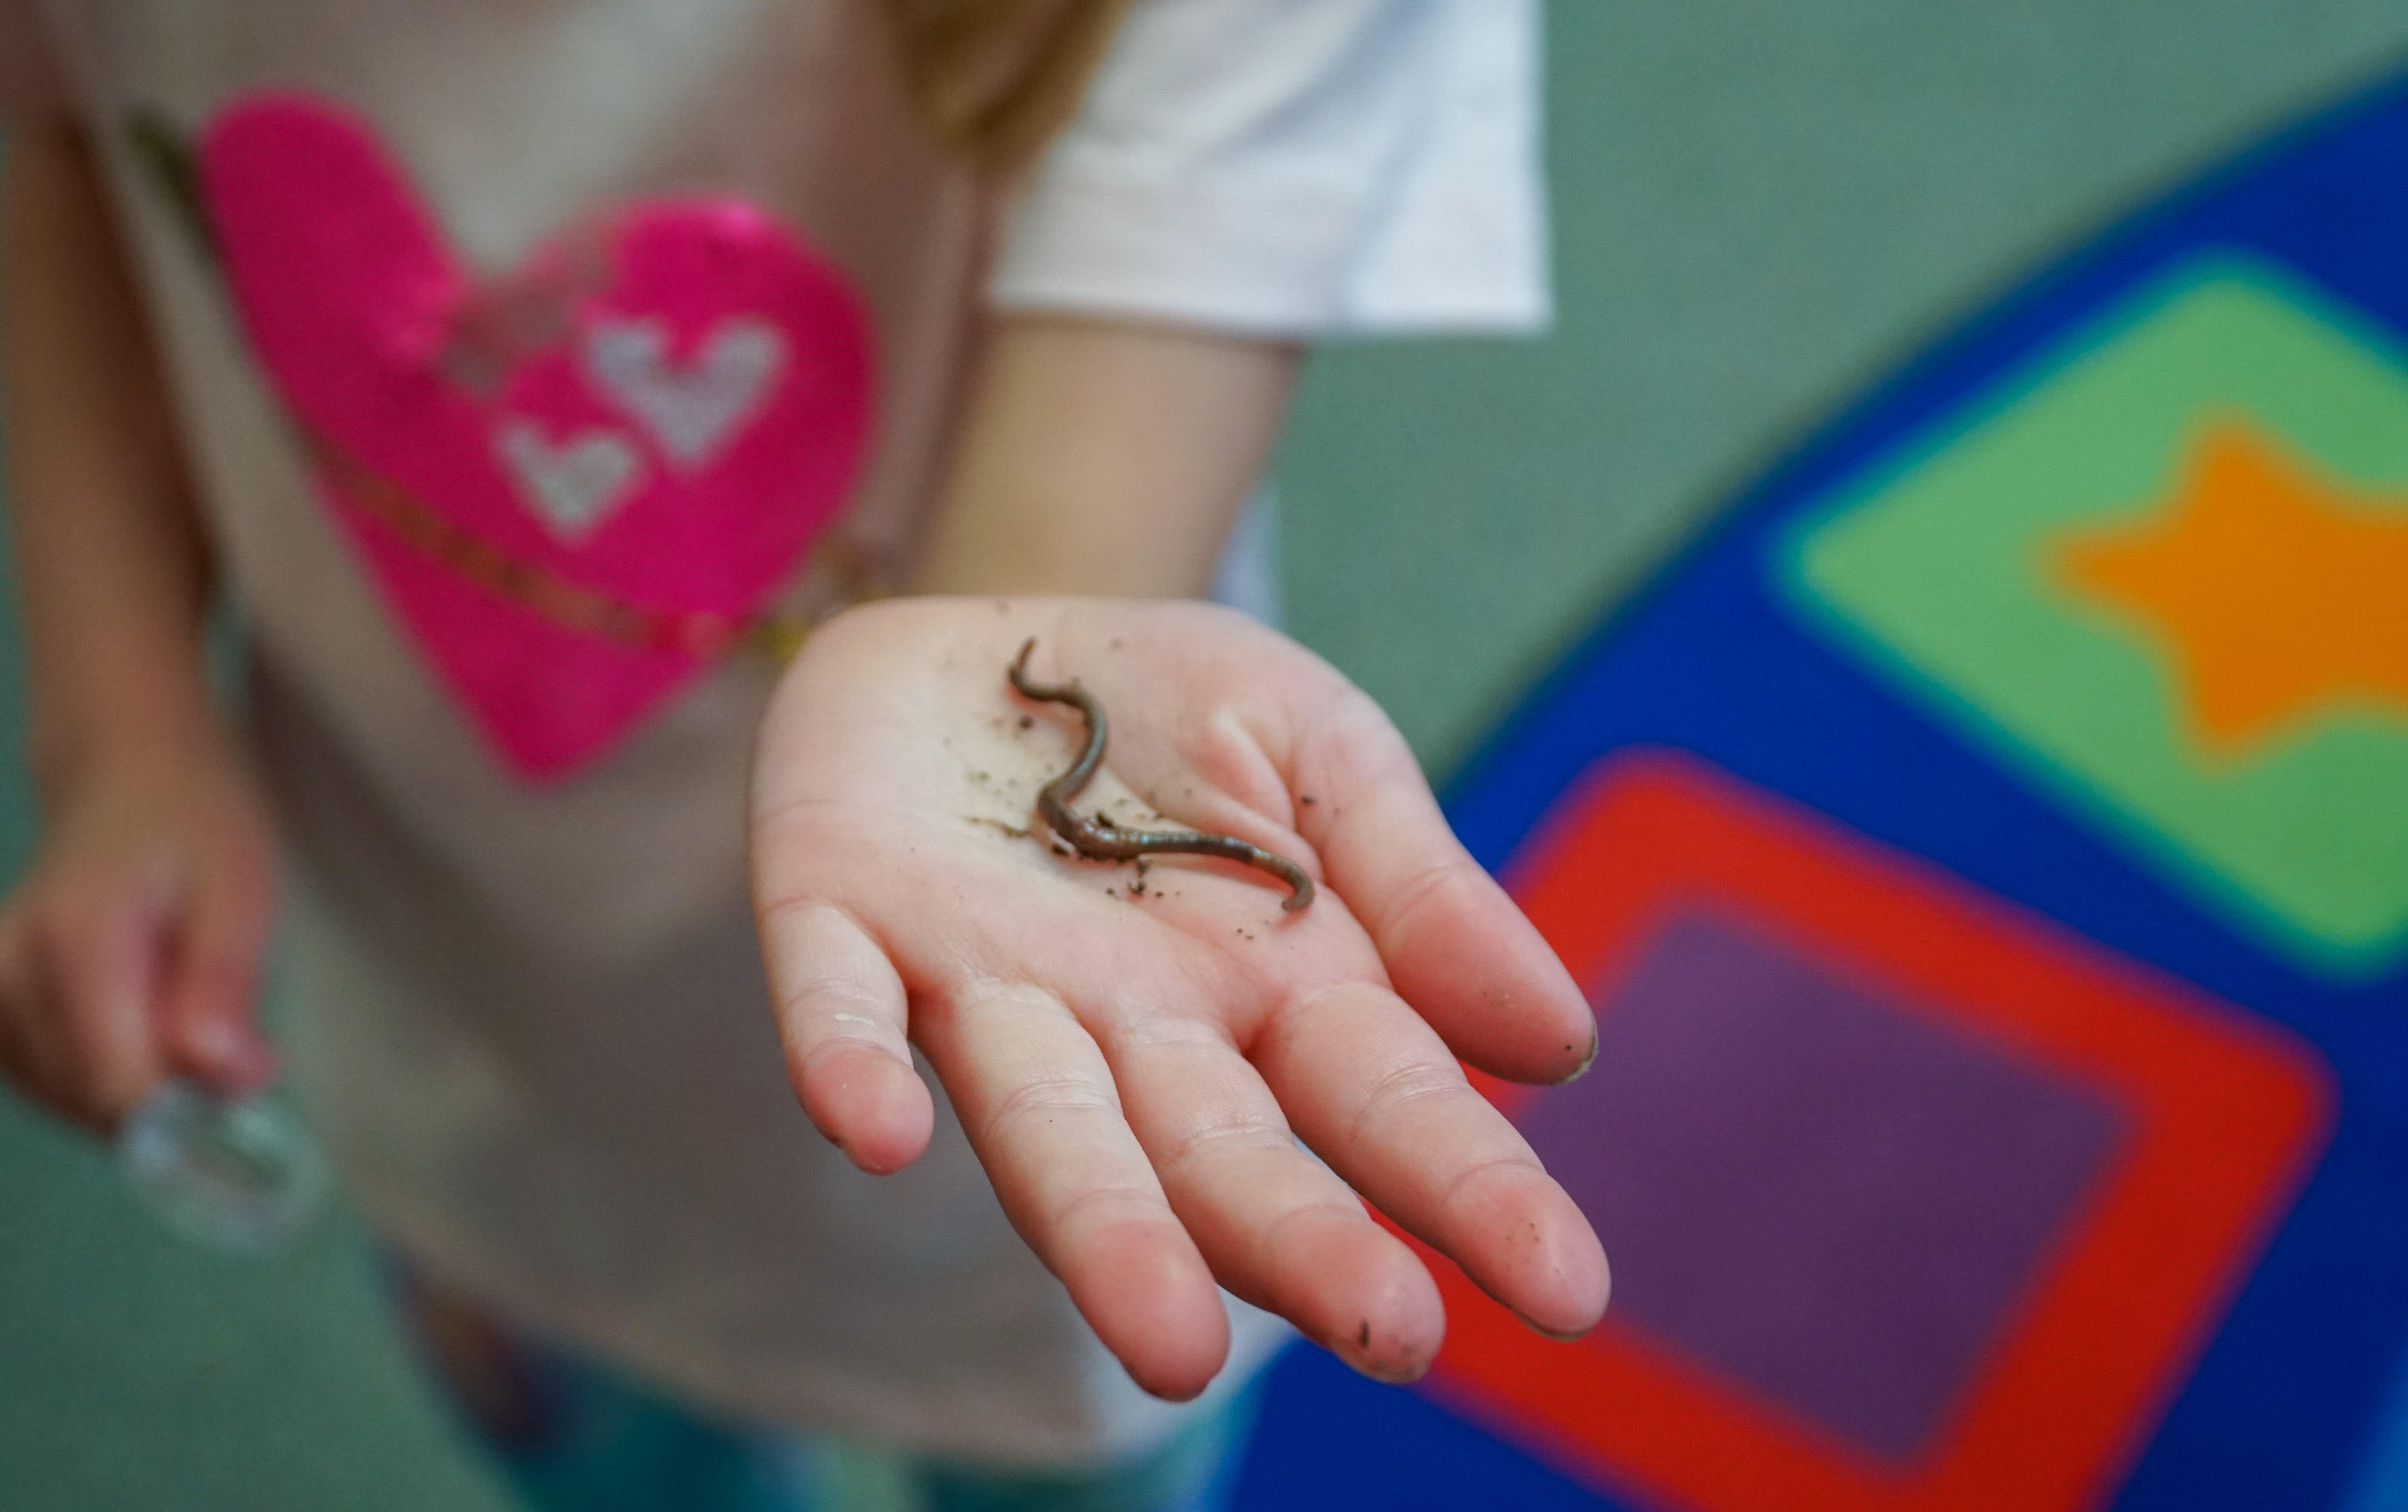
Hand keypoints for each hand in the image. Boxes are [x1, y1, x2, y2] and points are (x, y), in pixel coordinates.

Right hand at [0, 733, 277, 1135]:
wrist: (123, 779)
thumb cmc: (192, 827)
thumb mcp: (239, 892)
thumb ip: (222, 986)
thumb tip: (220, 1078)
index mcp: (70, 941)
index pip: (116, 1084)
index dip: (192, 1107)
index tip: (251, 1072)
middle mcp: (4, 974)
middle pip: (96, 1103)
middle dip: (177, 1094)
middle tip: (231, 1030)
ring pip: (75, 1105)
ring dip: (145, 1085)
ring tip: (179, 1002)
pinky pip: (51, 1088)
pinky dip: (108, 1075)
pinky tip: (138, 1018)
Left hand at [750, 598, 1606, 1399]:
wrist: (990, 629)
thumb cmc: (1176, 718)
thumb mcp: (1325, 751)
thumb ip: (1423, 892)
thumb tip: (1559, 1045)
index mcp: (1271, 991)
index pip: (1386, 1106)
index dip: (1474, 1193)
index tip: (1570, 1291)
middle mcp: (1132, 1026)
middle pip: (1217, 1154)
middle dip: (1299, 1242)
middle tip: (1389, 1336)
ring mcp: (983, 983)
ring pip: (1045, 1129)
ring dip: (1100, 1231)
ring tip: (1171, 1345)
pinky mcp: (840, 916)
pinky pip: (837, 1002)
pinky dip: (847, 1061)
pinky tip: (877, 1128)